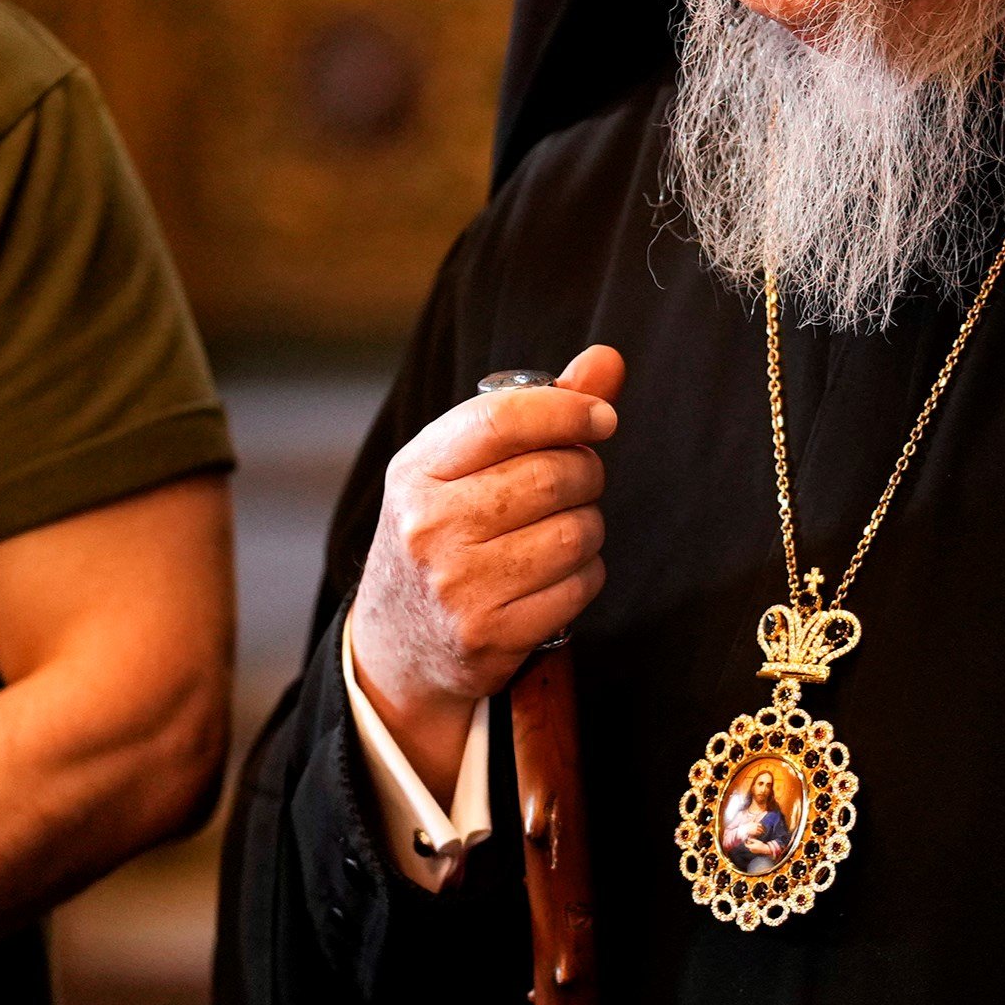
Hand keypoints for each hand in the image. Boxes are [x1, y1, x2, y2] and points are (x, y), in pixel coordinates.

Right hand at [343, 343, 624, 778]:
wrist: (397, 644)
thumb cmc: (442, 536)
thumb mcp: (461, 469)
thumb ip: (535, 412)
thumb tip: (607, 361)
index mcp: (415, 472)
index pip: (500, 420)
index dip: (566, 409)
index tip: (602, 417)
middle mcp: (429, 527)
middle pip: (552, 476)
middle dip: (585, 473)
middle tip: (576, 482)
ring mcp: (458, 585)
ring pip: (575, 532)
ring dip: (588, 527)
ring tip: (562, 531)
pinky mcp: (490, 634)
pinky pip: (579, 585)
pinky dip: (585, 575)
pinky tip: (557, 574)